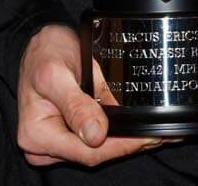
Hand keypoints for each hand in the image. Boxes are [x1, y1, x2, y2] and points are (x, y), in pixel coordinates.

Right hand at [15, 24, 166, 167]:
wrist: (39, 43)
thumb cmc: (45, 52)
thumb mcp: (57, 73)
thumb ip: (75, 105)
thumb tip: (95, 135)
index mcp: (37, 134)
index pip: (86, 153)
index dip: (121, 147)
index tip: (146, 137)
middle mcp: (43, 145)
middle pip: (93, 154)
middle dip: (127, 145)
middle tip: (160, 134)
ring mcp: (55, 141)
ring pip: (95, 149)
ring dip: (124, 141)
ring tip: (153, 131)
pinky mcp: (66, 134)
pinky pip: (92, 139)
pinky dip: (114, 134)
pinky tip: (134, 128)